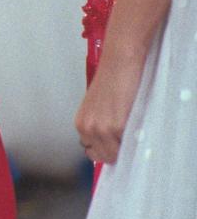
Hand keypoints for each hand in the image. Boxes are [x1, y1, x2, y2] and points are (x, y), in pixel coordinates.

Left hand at [75, 50, 145, 164]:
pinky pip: (129, 146)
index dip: (107, 151)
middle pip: (103, 157)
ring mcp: (102, 129)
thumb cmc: (112, 80)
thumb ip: (99, 127)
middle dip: (116, 152)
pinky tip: (137, 126)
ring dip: (126, 148)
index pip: (92, 152)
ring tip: (132, 131)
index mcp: (81, 124)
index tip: (117, 148)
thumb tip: (109, 147)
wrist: (120, 61)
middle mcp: (88, 128)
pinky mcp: (118, 126)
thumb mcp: (98, 108)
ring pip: (116, 155)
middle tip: (127, 140)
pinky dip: (135, 141)